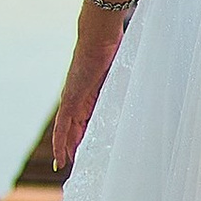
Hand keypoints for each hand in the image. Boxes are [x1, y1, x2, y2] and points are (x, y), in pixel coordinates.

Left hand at [48, 30, 117, 174]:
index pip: (84, 118)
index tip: (84, 147)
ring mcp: (71, 99)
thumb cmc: (111, 48)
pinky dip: (60, 141)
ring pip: (65, 129)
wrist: (99, 36)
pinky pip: (62, 126)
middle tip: (73, 161)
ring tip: (65, 163)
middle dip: (73, 143)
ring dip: (65, 147)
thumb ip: (122, 85)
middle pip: (72, 127)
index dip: (82, 133)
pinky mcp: (70, 100)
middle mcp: (77, 97)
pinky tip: (60, 155)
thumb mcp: (119, 74)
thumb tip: (141, 92)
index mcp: (89, 92)